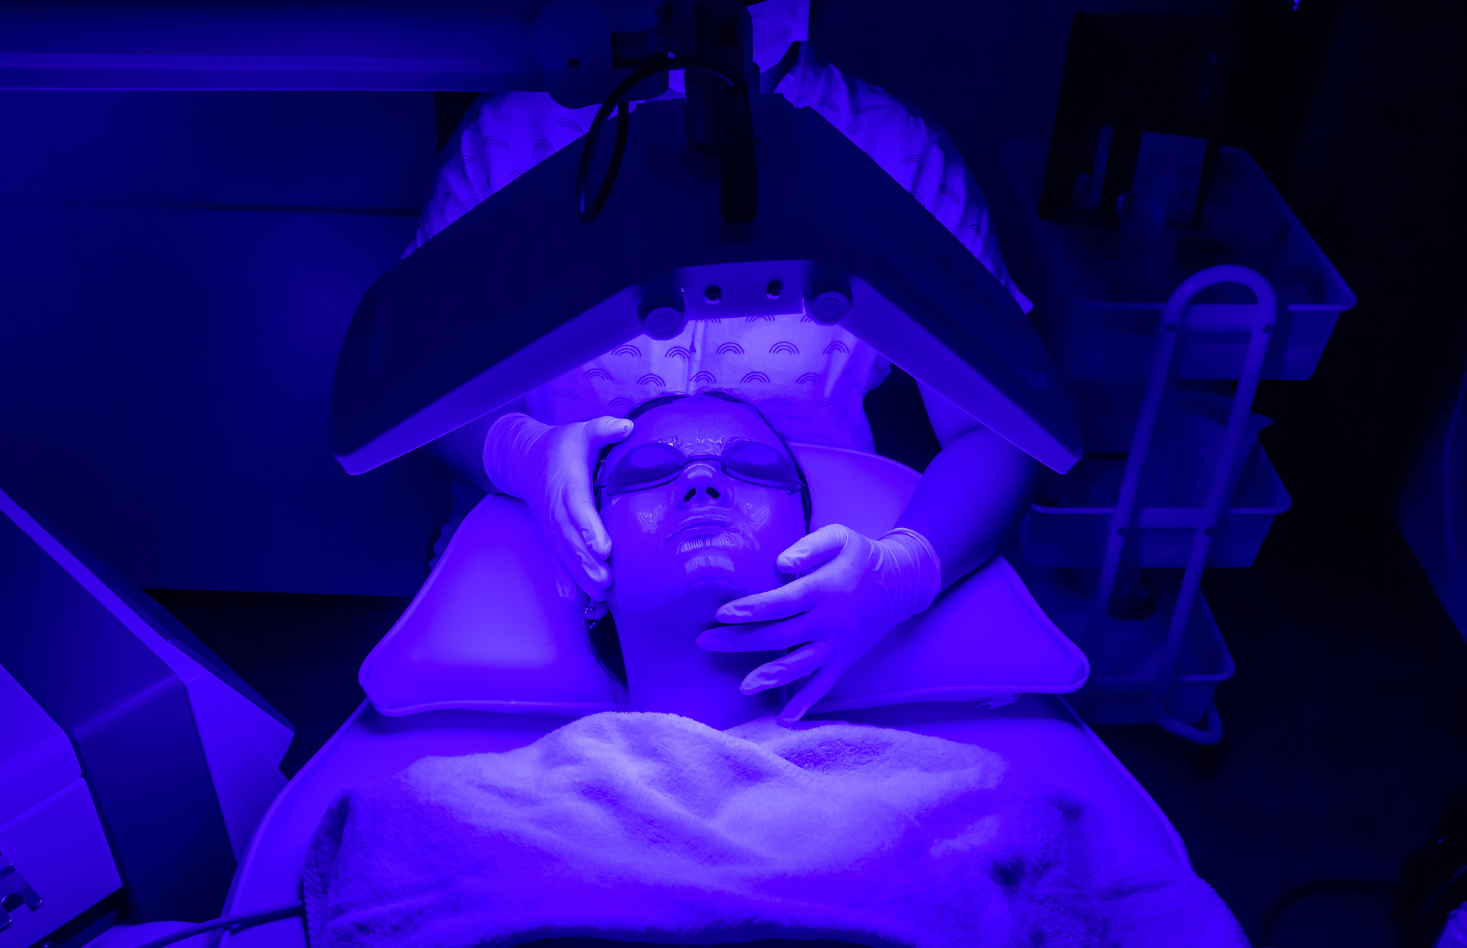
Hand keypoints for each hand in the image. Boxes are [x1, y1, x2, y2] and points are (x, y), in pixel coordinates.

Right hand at [483, 413, 632, 599]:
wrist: (526, 459)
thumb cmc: (562, 446)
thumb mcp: (583, 431)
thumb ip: (604, 429)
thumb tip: (627, 427)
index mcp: (567, 484)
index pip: (578, 508)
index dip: (589, 528)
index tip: (603, 547)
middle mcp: (556, 508)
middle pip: (569, 539)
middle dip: (585, 562)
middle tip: (604, 581)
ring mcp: (552, 525)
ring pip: (563, 554)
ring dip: (578, 575)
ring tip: (597, 595)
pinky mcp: (551, 535)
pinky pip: (556, 559)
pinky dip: (563, 579)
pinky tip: (573, 599)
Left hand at [696, 524, 940, 722]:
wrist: (902, 583)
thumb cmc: (863, 557)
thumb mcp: (841, 539)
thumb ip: (811, 546)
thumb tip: (782, 562)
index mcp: (822, 590)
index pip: (781, 603)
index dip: (751, 609)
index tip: (723, 614)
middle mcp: (827, 621)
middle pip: (779, 635)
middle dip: (740, 641)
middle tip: (705, 642)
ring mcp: (835, 644)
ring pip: (800, 664)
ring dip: (772, 676)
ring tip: (744, 687)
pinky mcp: (843, 659)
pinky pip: (823, 684)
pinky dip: (806, 702)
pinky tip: (785, 719)